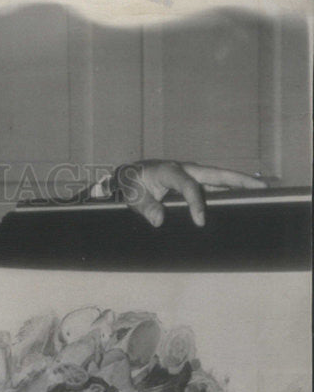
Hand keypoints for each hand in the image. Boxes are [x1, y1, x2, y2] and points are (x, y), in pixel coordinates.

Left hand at [116, 161, 266, 227]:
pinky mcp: (194, 180)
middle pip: (217, 174)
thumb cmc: (132, 184)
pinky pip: (214, 185)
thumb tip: (159, 220)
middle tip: (261, 188)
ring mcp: (192, 174)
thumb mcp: (132, 197)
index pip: (188, 185)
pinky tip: (241, 198)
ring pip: (220, 178)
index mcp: (170, 171)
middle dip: (239, 180)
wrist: (130, 175)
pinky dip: (229, 189)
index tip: (200, 221)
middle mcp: (186, 169)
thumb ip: (145, 207)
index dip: (196, 203)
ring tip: (261, 192)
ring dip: (240, 184)